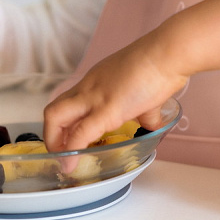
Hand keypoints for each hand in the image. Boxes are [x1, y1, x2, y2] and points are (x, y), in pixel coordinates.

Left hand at [43, 32, 188, 153]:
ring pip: (55, 117)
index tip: (68, 141)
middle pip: (54, 110)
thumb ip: (145, 112)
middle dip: (51, 135)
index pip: (67, 103)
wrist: (168, 54)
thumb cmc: (162, 65)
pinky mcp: (107, 110)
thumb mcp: (146, 92)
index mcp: (96, 82)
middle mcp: (88, 88)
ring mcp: (94, 98)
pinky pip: (80, 134)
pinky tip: (71, 165)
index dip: (62, 125)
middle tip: (61, 153)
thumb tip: (151, 125)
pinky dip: (72, 151)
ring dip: (54, 143)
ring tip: (64, 162)